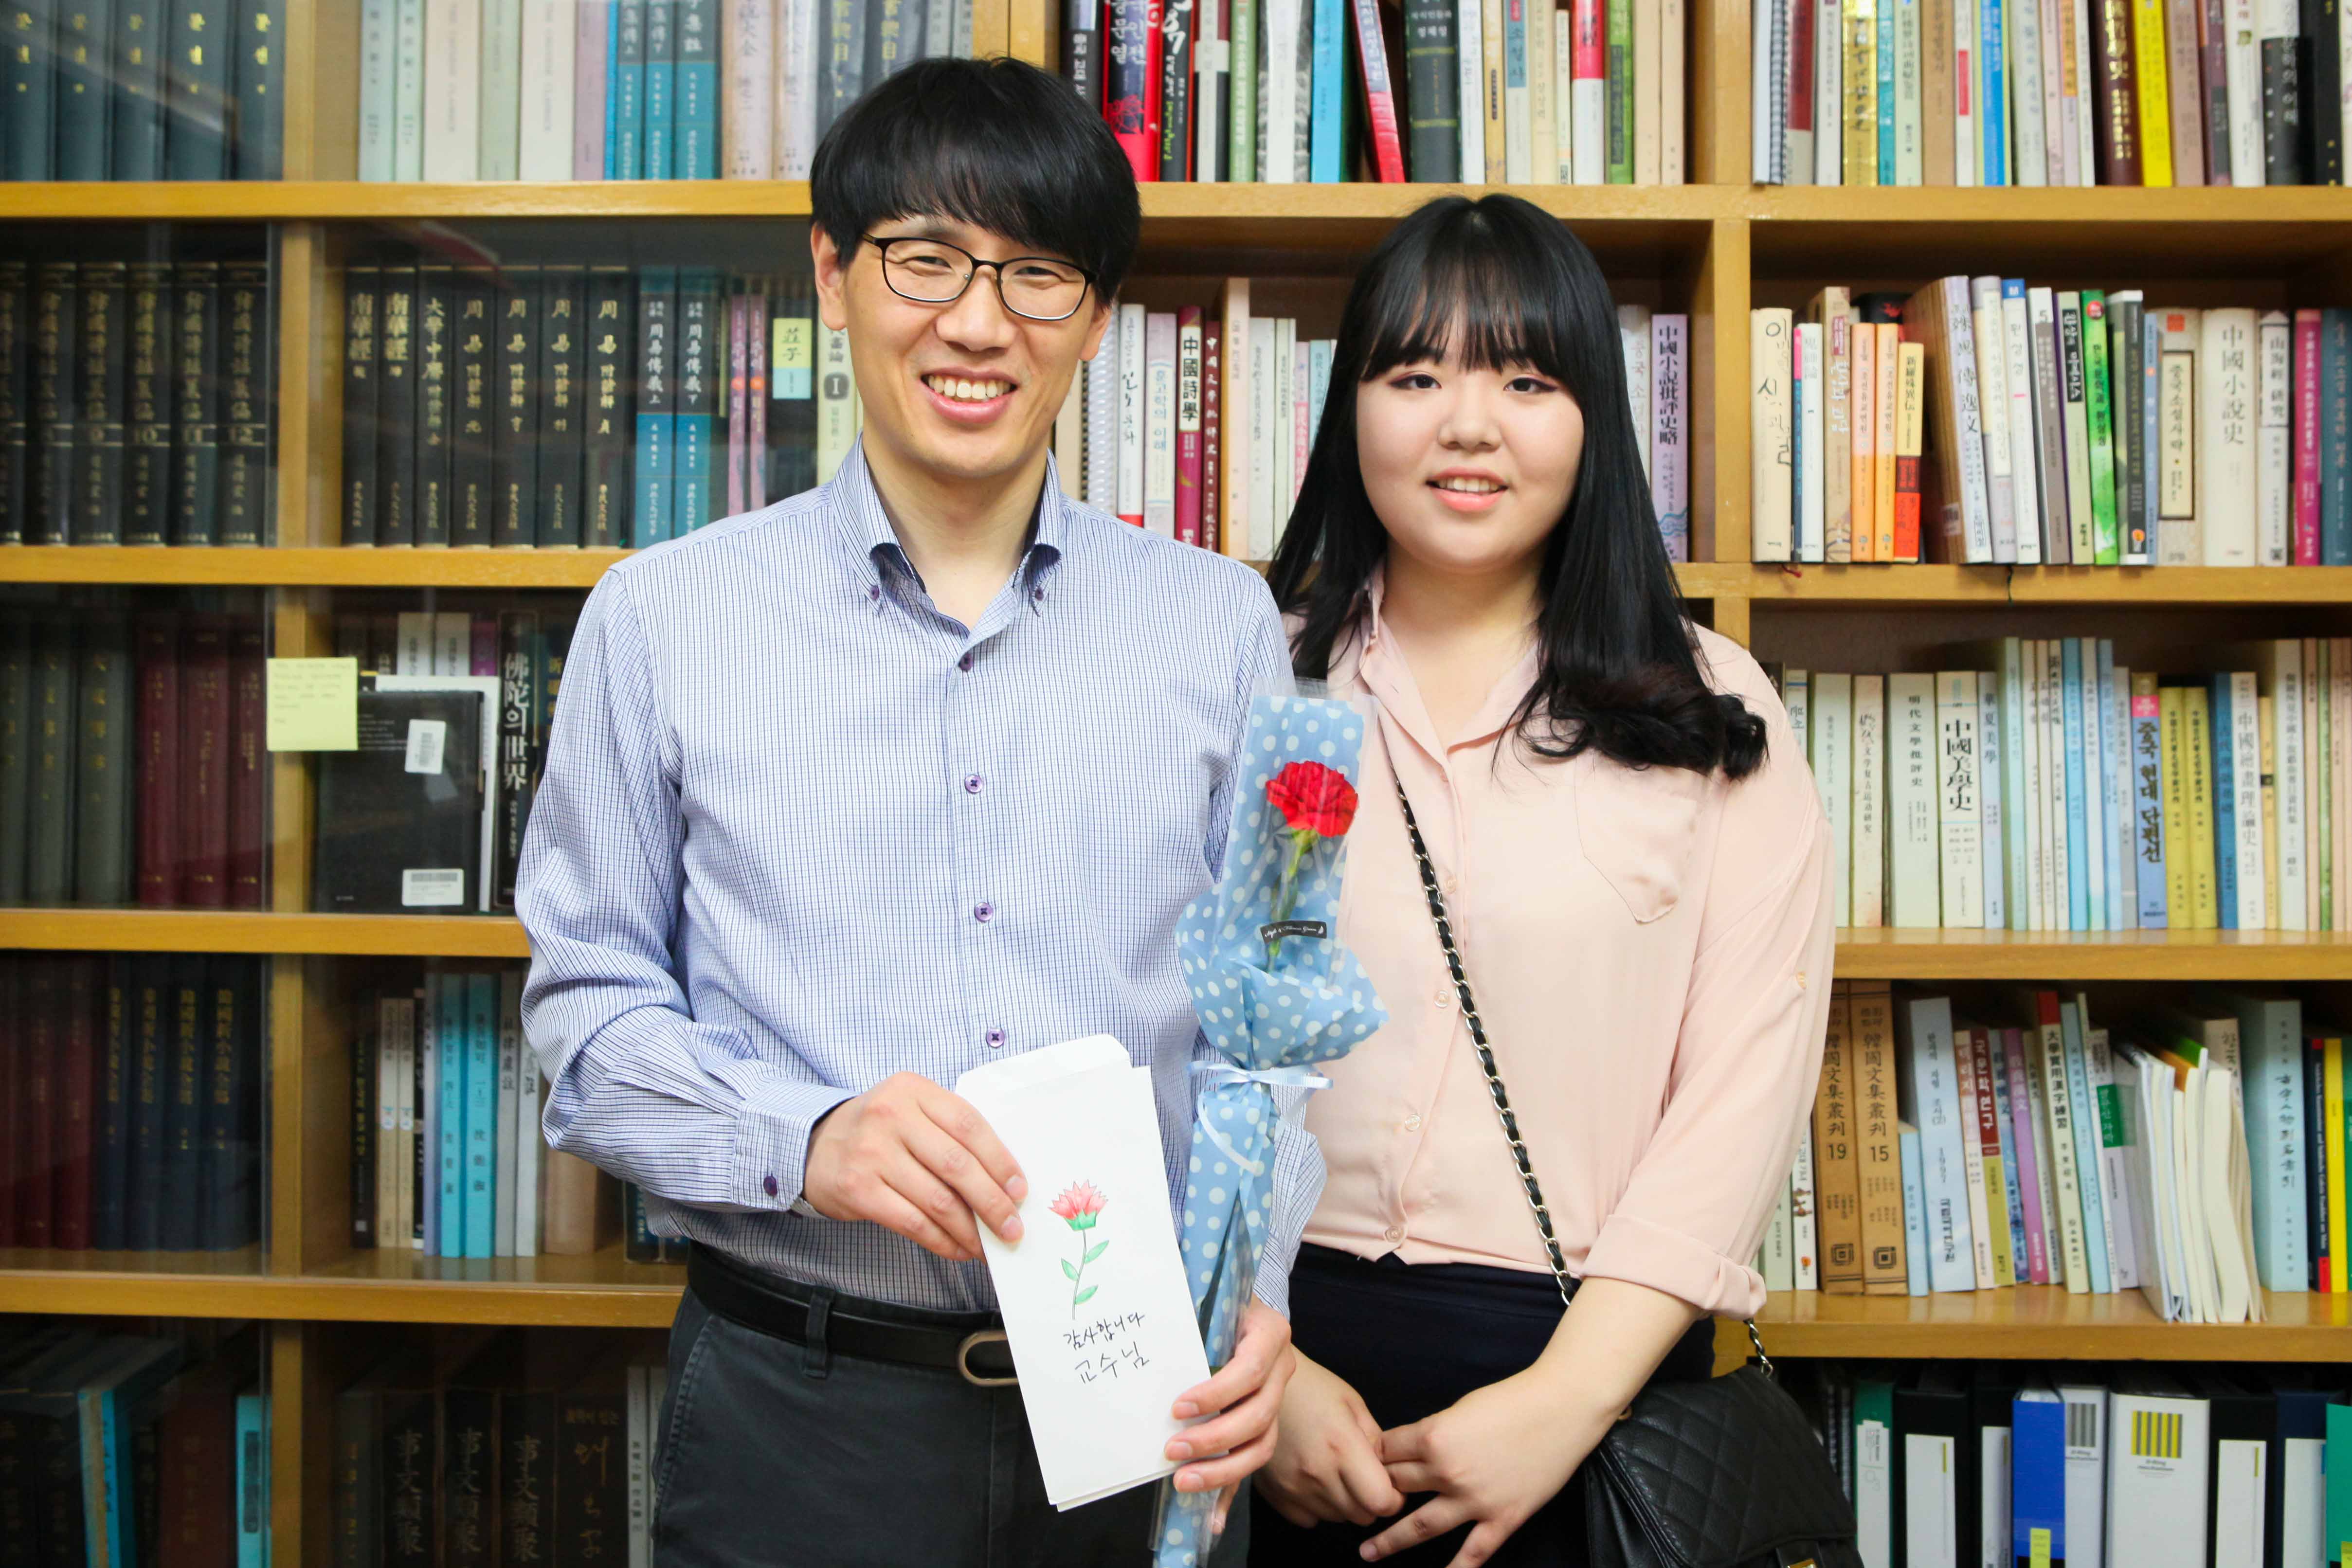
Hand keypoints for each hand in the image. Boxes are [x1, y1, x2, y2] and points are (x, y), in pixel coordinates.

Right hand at [801, 1072, 1025, 1262]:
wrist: (815, 1146)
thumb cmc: (880, 1131)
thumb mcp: (912, 1111)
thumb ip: (951, 1132)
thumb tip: (1004, 1181)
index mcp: (912, 1090)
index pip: (969, 1124)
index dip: (1000, 1160)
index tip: (1020, 1190)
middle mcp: (890, 1116)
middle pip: (957, 1164)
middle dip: (992, 1202)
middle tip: (1012, 1228)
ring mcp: (871, 1153)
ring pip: (937, 1199)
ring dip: (970, 1230)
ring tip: (987, 1245)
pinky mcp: (858, 1190)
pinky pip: (913, 1222)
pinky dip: (941, 1241)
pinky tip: (957, 1249)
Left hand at [1165, 1301, 1296, 1535]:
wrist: (1242, 1302)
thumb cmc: (1216, 1297)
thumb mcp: (1207, 1298)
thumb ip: (1191, 1314)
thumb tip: (1145, 1328)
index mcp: (1270, 1334)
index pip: (1250, 1369)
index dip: (1218, 1393)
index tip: (1178, 1407)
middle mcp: (1281, 1369)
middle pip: (1258, 1416)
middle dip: (1214, 1439)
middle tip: (1173, 1450)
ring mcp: (1276, 1397)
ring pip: (1262, 1444)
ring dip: (1222, 1469)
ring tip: (1183, 1479)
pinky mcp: (1264, 1422)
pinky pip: (1251, 1460)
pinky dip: (1229, 1491)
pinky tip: (1211, 1520)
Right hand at [1257, 1351, 1401, 1528]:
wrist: (1260, 1385)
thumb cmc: (1312, 1387)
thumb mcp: (1353, 1403)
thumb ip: (1376, 1442)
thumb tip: (1386, 1474)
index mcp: (1342, 1446)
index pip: (1380, 1501)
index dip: (1393, 1499)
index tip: (1390, 1486)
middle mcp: (1317, 1473)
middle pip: (1361, 1516)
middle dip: (1369, 1501)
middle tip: (1362, 1477)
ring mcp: (1292, 1487)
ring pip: (1336, 1519)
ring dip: (1343, 1503)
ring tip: (1334, 1473)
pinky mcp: (1273, 1494)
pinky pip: (1307, 1519)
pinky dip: (1316, 1507)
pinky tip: (1312, 1480)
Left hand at [1363, 1371, 1606, 1566]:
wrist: (1562, 1409)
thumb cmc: (1513, 1400)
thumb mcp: (1460, 1407)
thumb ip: (1434, 1432)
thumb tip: (1413, 1450)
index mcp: (1434, 1437)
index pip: (1386, 1452)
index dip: (1373, 1457)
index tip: (1363, 1464)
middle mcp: (1448, 1472)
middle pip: (1396, 1487)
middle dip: (1376, 1493)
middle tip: (1358, 1505)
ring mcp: (1475, 1500)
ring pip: (1419, 1527)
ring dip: (1389, 1541)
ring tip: (1366, 1552)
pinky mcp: (1502, 1518)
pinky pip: (1473, 1553)